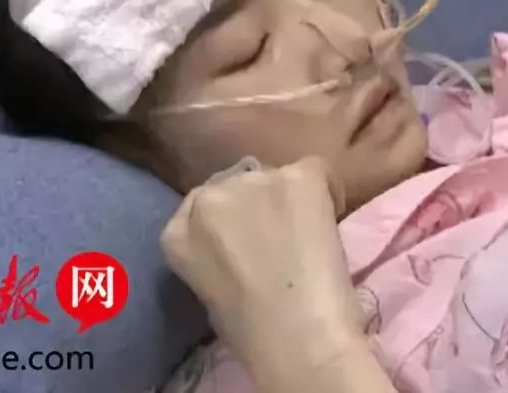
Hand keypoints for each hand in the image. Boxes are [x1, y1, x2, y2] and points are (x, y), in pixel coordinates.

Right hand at [161, 157, 363, 389]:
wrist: (300, 336)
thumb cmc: (254, 335)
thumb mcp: (210, 294)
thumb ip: (214, 255)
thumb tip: (241, 242)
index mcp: (176, 234)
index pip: (201, 204)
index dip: (231, 220)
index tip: (249, 239)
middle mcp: (207, 197)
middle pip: (235, 184)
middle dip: (256, 205)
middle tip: (280, 236)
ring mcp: (252, 181)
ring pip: (275, 177)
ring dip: (288, 199)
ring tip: (306, 234)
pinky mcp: (296, 176)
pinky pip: (315, 171)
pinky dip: (327, 191)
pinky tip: (332, 219)